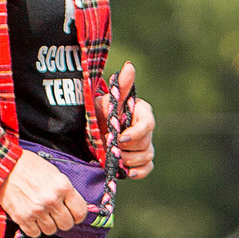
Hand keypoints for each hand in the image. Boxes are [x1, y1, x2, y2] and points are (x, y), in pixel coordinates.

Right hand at [0, 150, 87, 236]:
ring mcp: (36, 210)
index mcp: (63, 187)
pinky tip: (32, 218)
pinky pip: (35, 233)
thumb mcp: (55, 173)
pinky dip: (34, 228)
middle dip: (63, 221)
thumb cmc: (30, 166)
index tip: (73, 215)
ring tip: (42, 214)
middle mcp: (51, 200)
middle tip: (56, 215)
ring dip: (48, 224)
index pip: (80, 212)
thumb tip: (73, 207)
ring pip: (51, 230)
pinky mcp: (22, 217)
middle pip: (66, 224)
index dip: (78, 215)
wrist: (5, 165)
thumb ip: (65, 190)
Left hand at [109, 63, 155, 178]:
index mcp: (142, 112)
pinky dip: (139, 172)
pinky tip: (127, 172)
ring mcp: (144, 145)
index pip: (148, 125)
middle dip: (128, 148)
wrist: (90, 128)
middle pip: (146, 143)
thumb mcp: (108, 99)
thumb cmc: (99, 111)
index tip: (120, 137)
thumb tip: (129, 66)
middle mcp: (146, 129)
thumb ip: (121, 86)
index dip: (135, 133)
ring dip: (130, 160)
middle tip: (110, 147)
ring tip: (114, 157)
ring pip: (147, 156)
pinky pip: (147, 168)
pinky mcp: (140, 159)